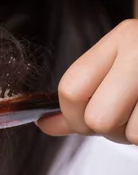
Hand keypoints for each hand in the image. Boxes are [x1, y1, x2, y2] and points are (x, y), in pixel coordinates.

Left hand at [37, 19, 137, 144]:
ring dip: (137, 135)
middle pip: (99, 119)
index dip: (72, 116)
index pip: (71, 90)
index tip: (83, 119)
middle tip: (127, 116)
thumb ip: (82, 95)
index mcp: (122, 39)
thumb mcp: (119, 64)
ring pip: (131, 136)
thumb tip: (45, 124)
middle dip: (109, 129)